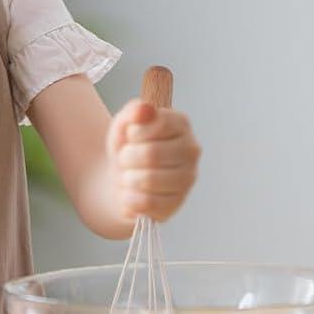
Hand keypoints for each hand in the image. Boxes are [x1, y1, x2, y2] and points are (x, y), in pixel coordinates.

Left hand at [107, 98, 199, 221]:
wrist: (121, 178)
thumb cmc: (128, 146)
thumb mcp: (124, 123)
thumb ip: (134, 111)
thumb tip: (145, 110)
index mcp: (182, 124)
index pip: (159, 124)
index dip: (135, 132)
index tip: (130, 136)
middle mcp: (191, 150)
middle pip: (152, 154)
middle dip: (127, 157)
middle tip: (125, 158)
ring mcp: (187, 179)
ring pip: (148, 180)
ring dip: (127, 179)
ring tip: (128, 175)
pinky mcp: (176, 204)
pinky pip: (146, 203)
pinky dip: (129, 198)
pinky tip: (131, 192)